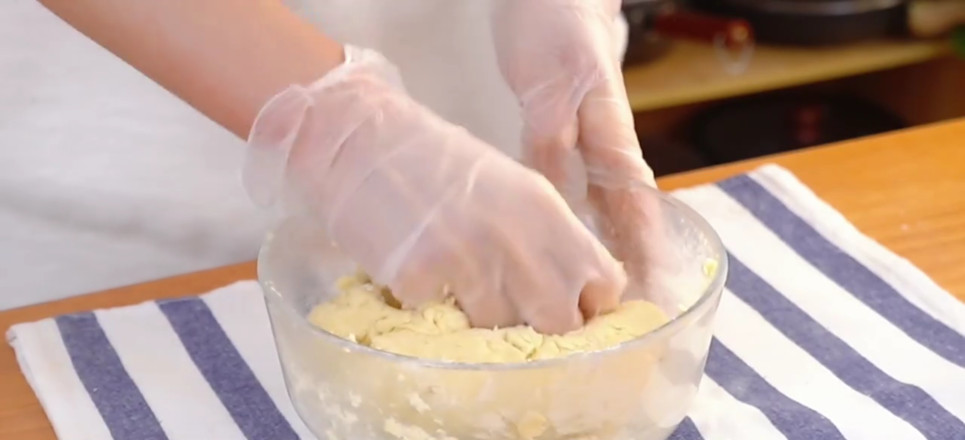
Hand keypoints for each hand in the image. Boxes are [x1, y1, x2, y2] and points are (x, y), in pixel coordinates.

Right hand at [243, 46, 626, 333]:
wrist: (358, 139)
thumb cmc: (432, 160)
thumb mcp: (507, 186)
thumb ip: (542, 236)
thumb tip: (568, 292)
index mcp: (544, 209)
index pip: (603, 282)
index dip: (589, 305)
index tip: (571, 312)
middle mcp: (514, 236)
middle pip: (560, 321)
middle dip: (542, 330)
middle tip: (516, 322)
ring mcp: (466, 258)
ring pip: (498, 329)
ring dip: (480, 323)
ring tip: (455, 290)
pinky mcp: (418, 277)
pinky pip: (437, 321)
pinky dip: (429, 310)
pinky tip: (415, 279)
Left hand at [492, 0, 660, 294]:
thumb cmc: (555, 28)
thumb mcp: (552, 87)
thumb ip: (555, 142)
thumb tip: (562, 205)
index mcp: (611, 142)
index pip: (637, 215)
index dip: (647, 262)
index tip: (651, 305)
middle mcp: (604, 153)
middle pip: (626, 224)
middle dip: (630, 273)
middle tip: (627, 325)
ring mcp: (585, 148)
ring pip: (600, 213)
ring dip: (601, 255)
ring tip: (593, 303)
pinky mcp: (559, 141)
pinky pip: (570, 195)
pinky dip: (568, 226)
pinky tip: (557, 247)